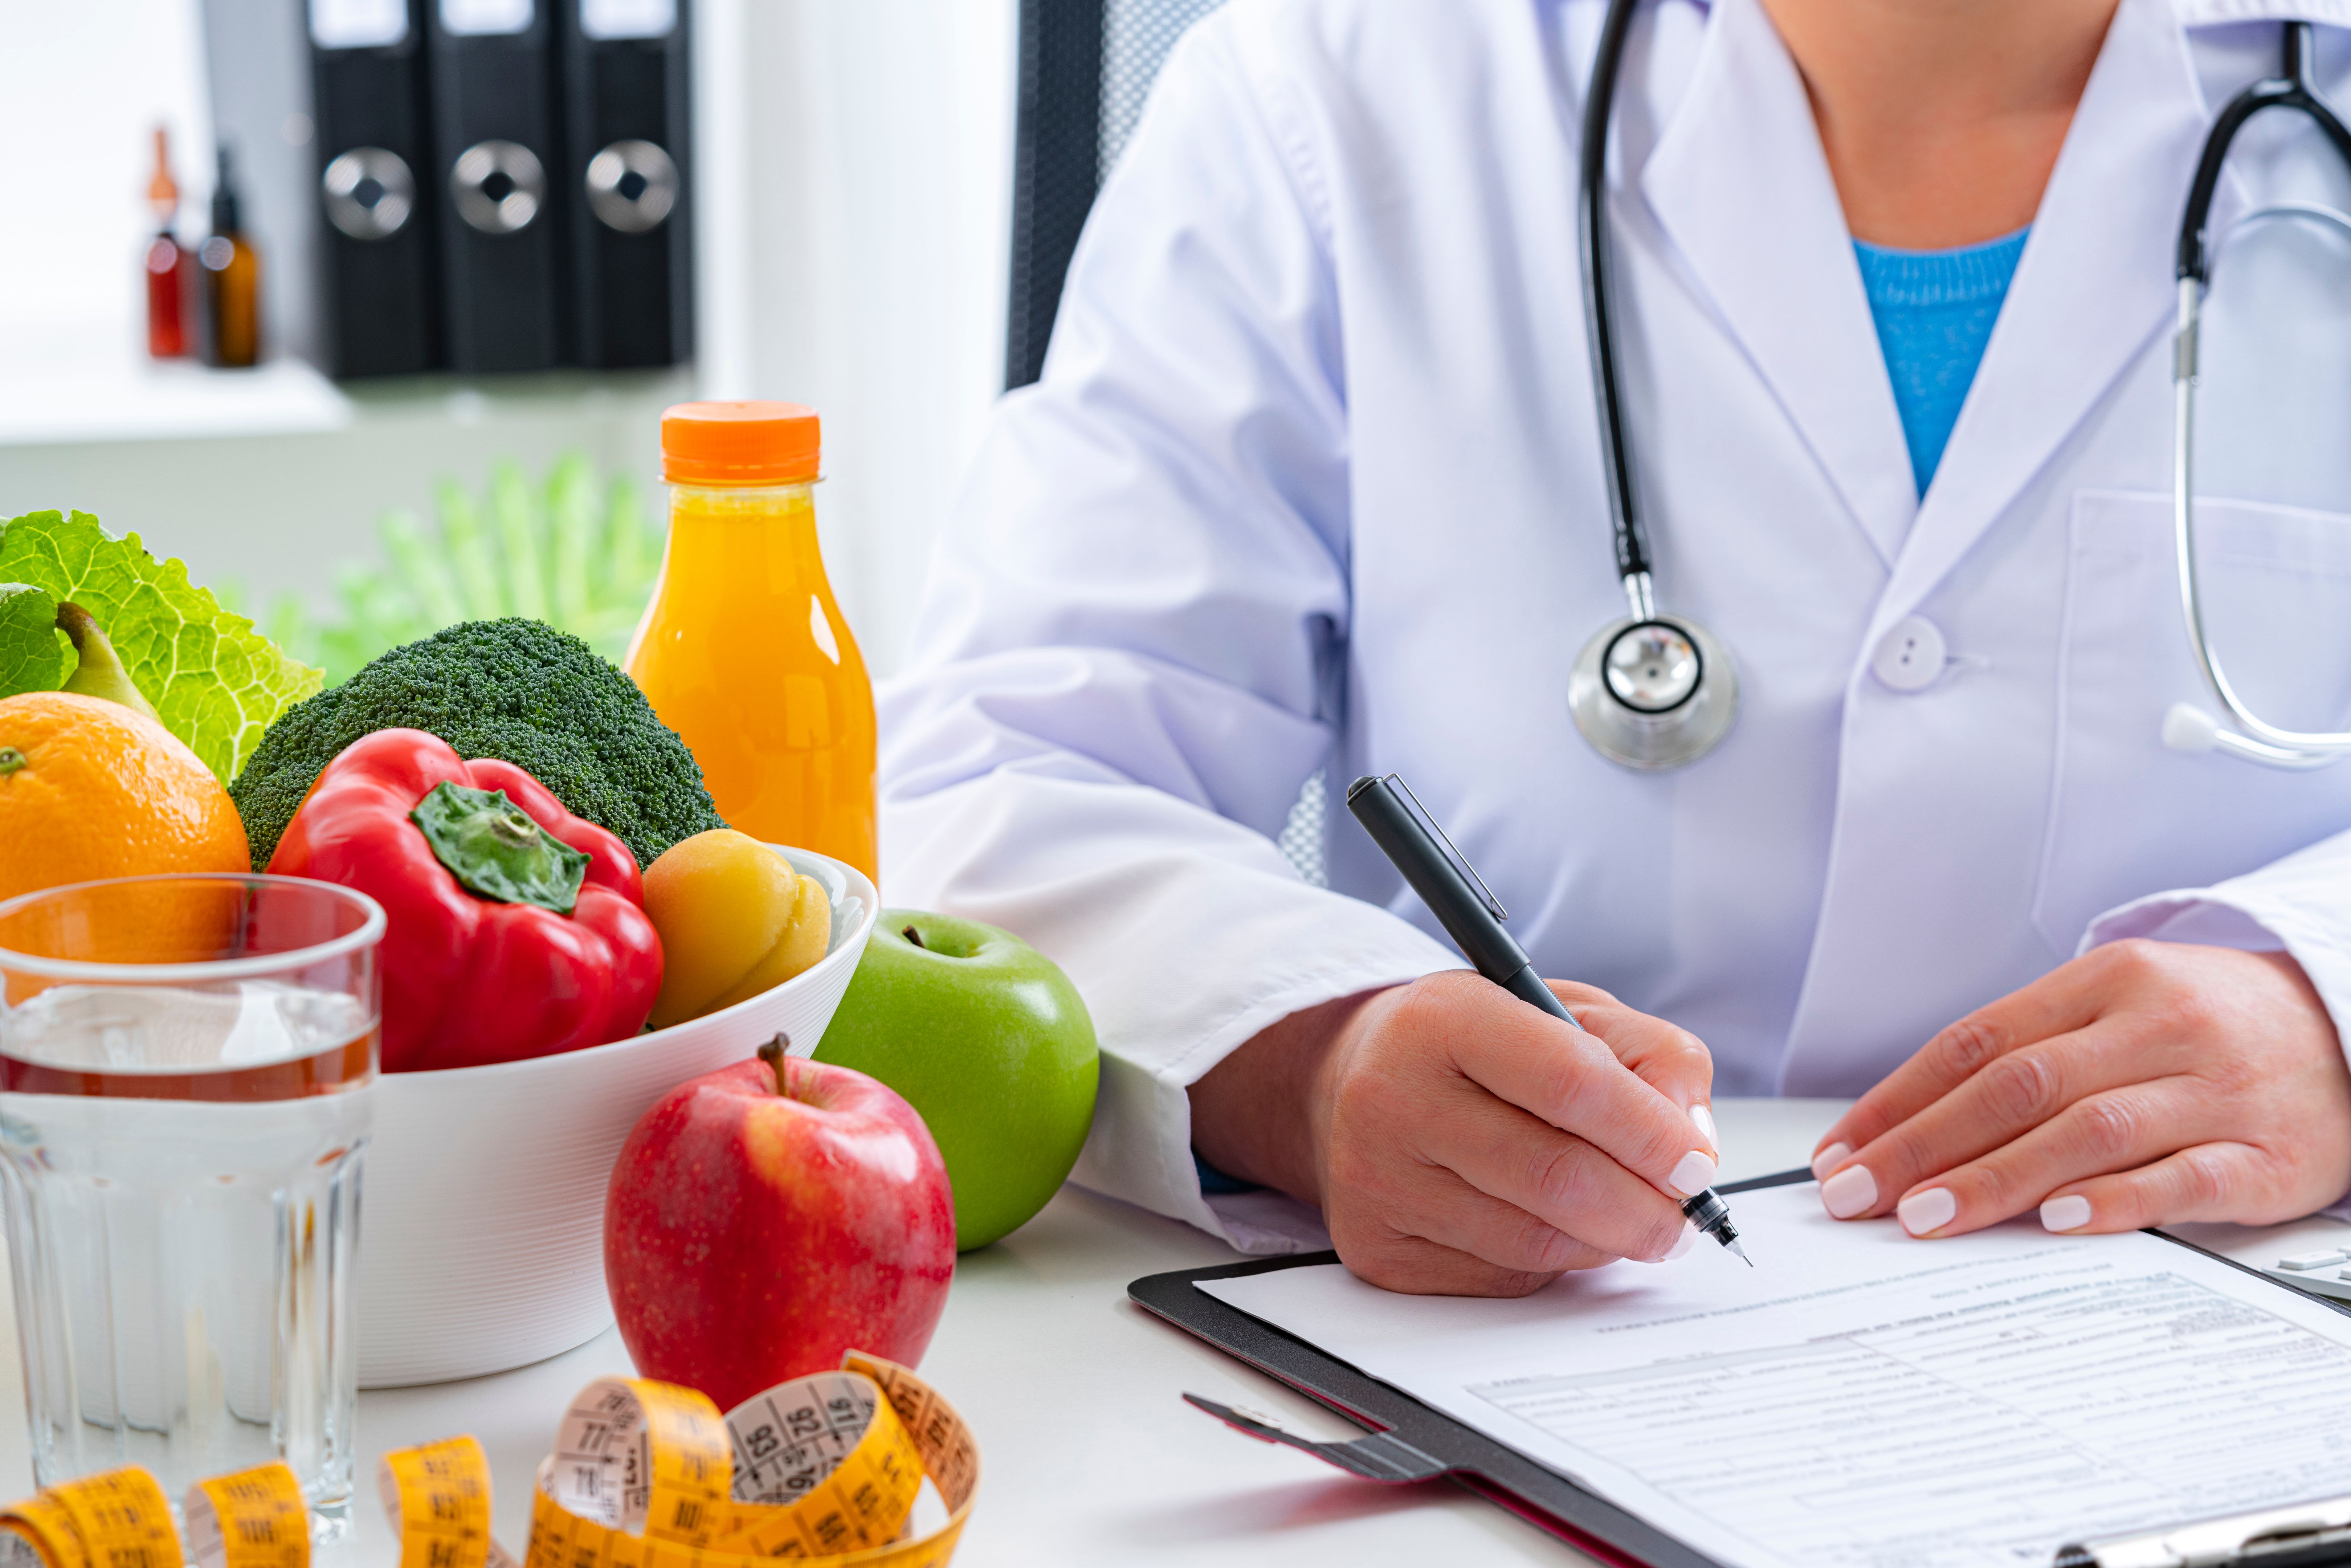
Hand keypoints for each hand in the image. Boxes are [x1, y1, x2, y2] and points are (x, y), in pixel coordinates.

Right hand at [1188, 970, 1719, 1295]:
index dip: (1652, 1133)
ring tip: (1624, 1217)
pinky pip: (1501, 1278)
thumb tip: (1693, 1147)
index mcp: (1443, 1018)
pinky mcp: (1377, 1249)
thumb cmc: (1476, 1045)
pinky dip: (1550, 1263)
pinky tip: (1546, 1225)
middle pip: (1558, 1178)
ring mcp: (1376, 1180)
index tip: (1696, 1165)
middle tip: (1681, 1218)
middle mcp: (1393, 1097)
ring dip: (1606, 1241)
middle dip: (1646, 1210)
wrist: (1353, 1081)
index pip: (1572, 1082)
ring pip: (1536, 1242)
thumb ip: (1651, 1056)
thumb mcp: (1567, 1010)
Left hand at [1810, 941, 2350, 1236]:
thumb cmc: (2205, 1027)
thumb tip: (1912, 1125)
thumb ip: (2028, 1056)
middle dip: (1925, 1146)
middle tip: (1859, 1196)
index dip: (1900, 1100)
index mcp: (2108, 981)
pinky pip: (2181, 1177)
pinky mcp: (2266, 1155)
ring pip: (2087, 1131)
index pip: (1976, 1042)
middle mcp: (2158, 1026)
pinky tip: (2057, 1221)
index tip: (1843, 1153)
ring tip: (1926, 1218)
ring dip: (1996, 1179)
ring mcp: (2215, 1090)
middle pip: (2018, 1086)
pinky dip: (2114, 1200)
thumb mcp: (2116, 1010)